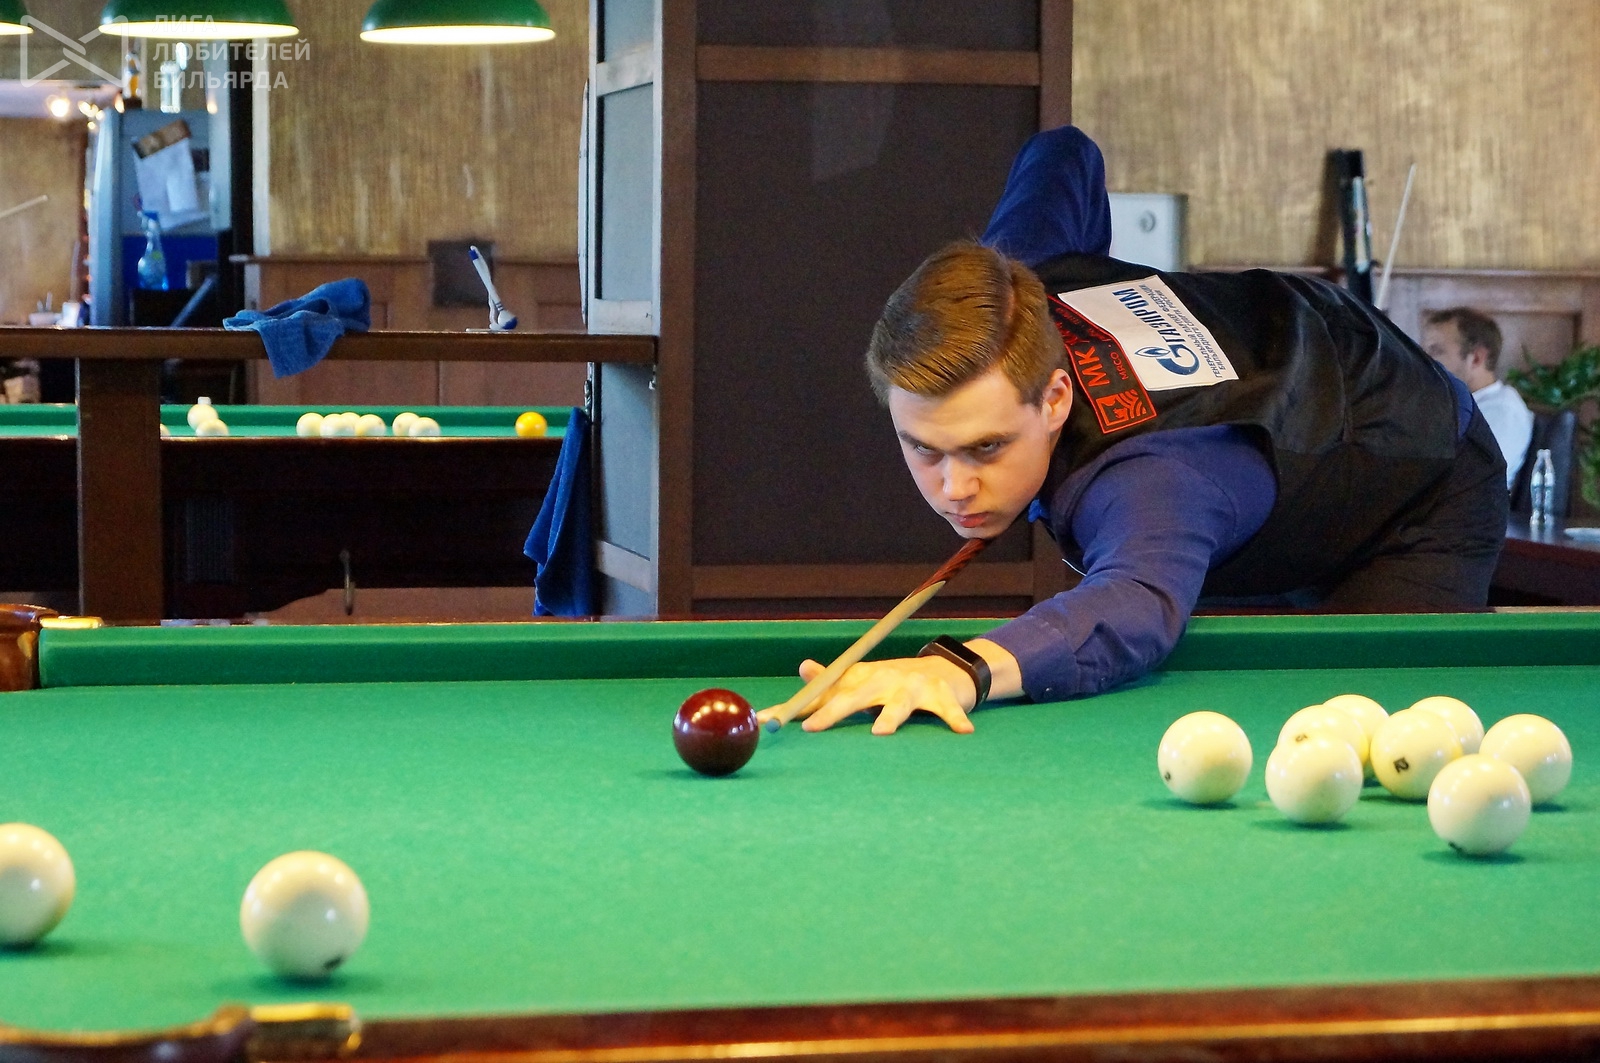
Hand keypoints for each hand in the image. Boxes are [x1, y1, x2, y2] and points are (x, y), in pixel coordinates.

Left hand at [762, 656, 977, 735]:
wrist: (944, 668)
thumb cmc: (892, 682)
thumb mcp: (859, 681)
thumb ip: (829, 684)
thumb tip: (801, 669)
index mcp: (859, 680)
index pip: (822, 694)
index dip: (796, 708)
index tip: (771, 721)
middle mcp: (882, 680)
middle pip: (854, 698)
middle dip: (832, 712)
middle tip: (813, 728)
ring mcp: (912, 687)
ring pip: (900, 704)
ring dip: (891, 716)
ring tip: (882, 732)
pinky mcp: (942, 694)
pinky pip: (948, 709)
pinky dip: (955, 718)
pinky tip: (963, 731)